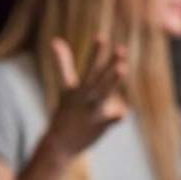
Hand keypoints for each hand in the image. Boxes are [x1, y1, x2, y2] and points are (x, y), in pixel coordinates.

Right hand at [44, 37, 127, 160]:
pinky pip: (111, 120)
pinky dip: (117, 116)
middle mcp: (84, 97)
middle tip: (121, 49)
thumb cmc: (66, 111)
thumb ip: (63, 64)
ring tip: (123, 67)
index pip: (88, 66)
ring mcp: (91, 110)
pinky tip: (124, 112)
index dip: (95, 52)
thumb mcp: (65, 88)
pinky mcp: (99, 126)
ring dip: (112, 81)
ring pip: (103, 93)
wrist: (60, 143)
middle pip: (98, 77)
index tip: (102, 36)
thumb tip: (56, 40)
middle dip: (109, 63)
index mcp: (77, 88)